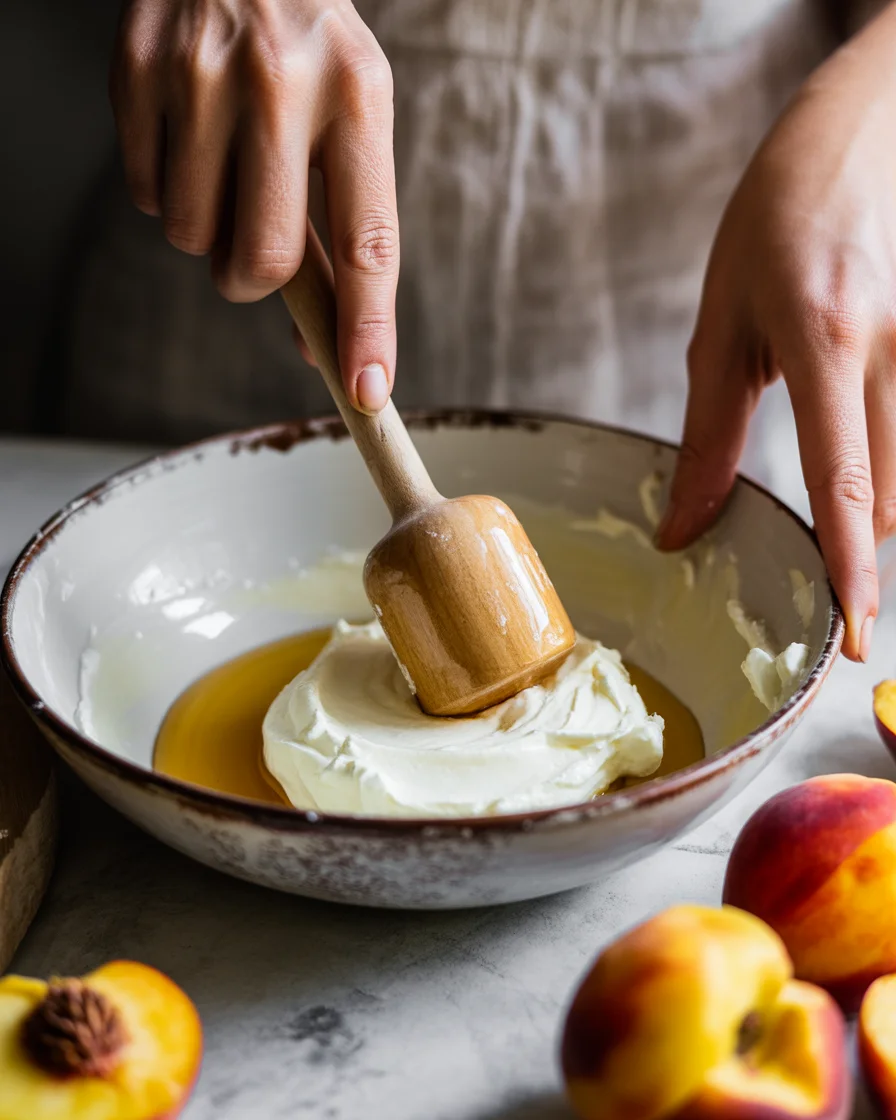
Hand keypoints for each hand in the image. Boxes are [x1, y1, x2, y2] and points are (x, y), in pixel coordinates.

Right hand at [109, 0, 396, 412]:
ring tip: (224, 163)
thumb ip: (343, 224)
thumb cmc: (310, 52)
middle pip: (261, 260)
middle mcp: (280, 82)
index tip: (367, 390)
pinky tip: (187, 137)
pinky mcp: (137, 71)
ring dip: (207, 231)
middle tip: (254, 250)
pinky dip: (164, 191)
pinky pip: (143, 198)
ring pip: (191, 236)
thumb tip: (326, 345)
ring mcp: (200, 74)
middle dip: (253, 280)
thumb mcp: (354, 117)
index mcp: (358, 98)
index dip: (368, 326)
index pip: (367, 242)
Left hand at [657, 5, 895, 661]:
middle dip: (854, 551)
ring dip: (866, 512)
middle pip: (889, 496)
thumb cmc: (777, 220)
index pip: (844, 478)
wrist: (860, 133)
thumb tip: (682, 530)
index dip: (852, 566)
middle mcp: (888, 351)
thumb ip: (707, 438)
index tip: (855, 632)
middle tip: (817, 587)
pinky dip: (880, 469)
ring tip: (828, 527)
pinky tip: (848, 459)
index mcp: (822, 343)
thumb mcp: (721, 327)